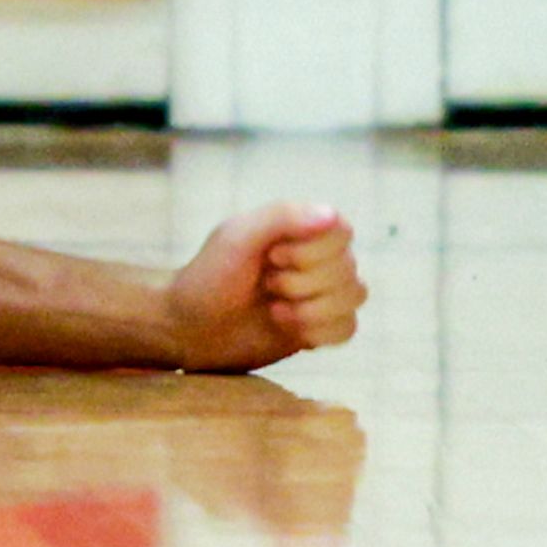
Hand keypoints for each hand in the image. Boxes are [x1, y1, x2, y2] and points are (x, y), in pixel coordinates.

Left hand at [163, 202, 365, 370]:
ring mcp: (324, 292)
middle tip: (265, 284)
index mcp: (301, 228)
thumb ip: (281, 219)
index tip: (271, 256)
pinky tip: (286, 327)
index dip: (310, 250)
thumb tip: (332, 215)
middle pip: (347, 268)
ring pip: (353, 297)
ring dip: (309, 308)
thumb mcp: (237, 238)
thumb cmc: (210, 275)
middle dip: (300, 283)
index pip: (341, 231)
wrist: (193, 327)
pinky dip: (318, 331)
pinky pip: (348, 328)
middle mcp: (320, 257)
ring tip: (273, 307)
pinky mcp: (323, 326)